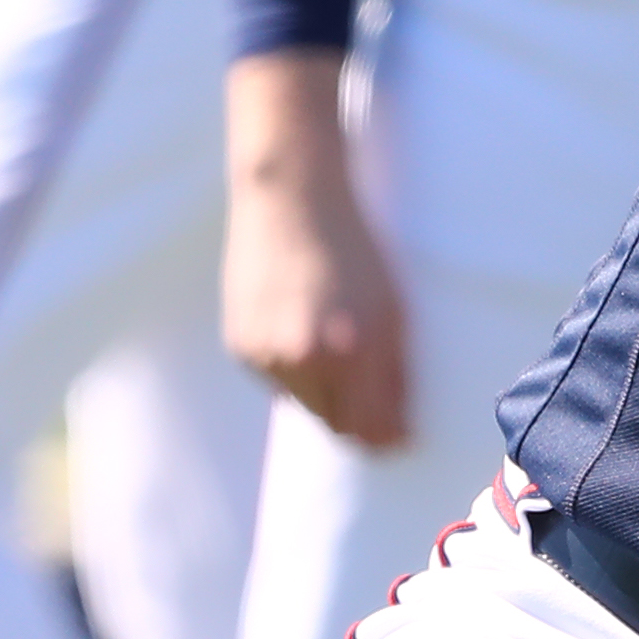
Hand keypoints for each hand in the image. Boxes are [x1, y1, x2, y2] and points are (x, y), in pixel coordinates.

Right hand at [225, 151, 412, 446]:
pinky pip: (275, 380)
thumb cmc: (353, 247)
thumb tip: (399, 431)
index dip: (387, 439)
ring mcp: (264, 355)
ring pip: (303, 405)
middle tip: (372, 399)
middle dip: (357, 420)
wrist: (289, 199)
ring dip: (324, 393)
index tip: (399, 437)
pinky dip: (293, 370)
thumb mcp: (392, 308)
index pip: (369, 427)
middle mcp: (302, 360)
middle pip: (333, 424)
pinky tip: (302, 331)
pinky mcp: (239, 346)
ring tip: (334, 345)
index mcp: (350, 351)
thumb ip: (396, 375)